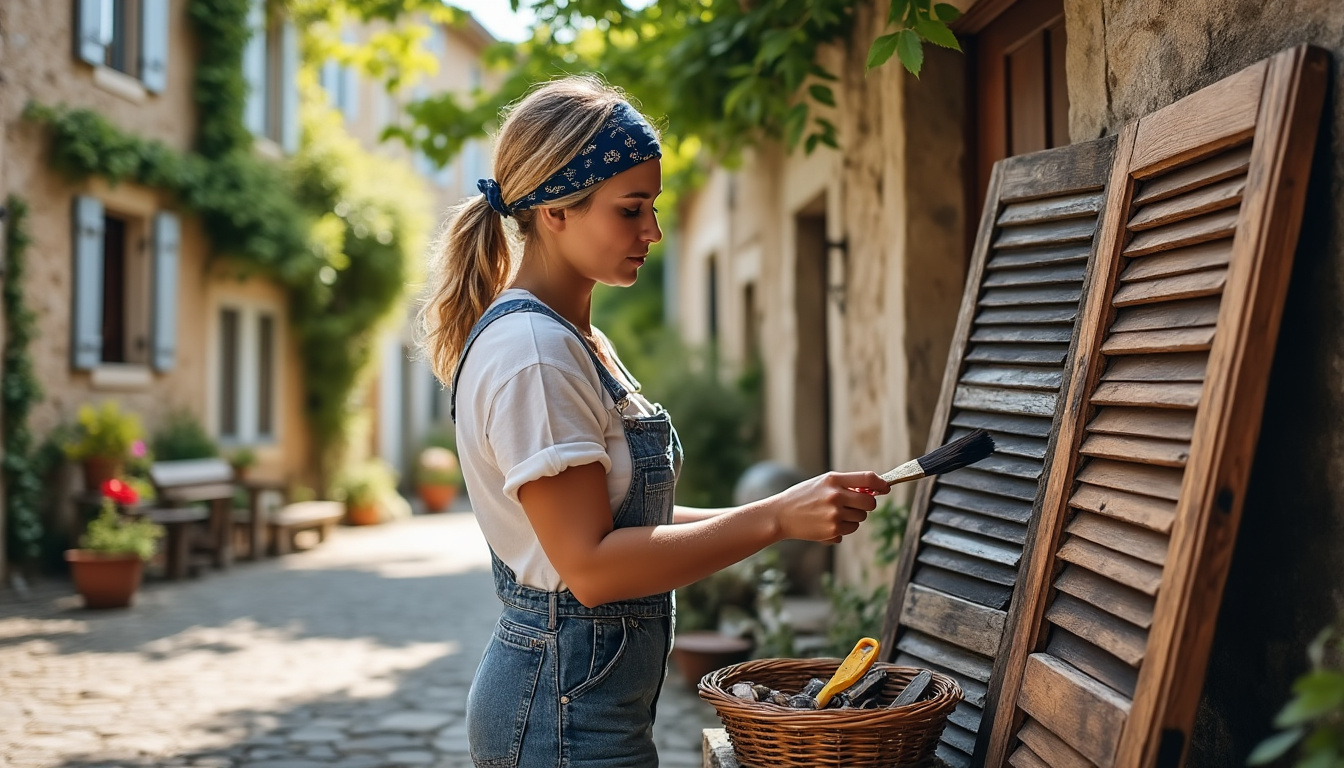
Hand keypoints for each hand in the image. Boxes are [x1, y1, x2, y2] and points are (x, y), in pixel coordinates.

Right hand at [768, 471, 890, 543]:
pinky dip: (844, 528)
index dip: (881, 484)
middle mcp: (836, 496)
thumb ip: (846, 484)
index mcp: (833, 479)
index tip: (885, 488)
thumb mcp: (822, 483)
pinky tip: (827, 523)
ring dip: (854, 517)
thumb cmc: (803, 497)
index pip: (868, 478)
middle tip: (857, 504)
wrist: (781, 515)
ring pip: (861, 518)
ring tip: (834, 514)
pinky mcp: (833, 530)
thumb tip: (874, 490)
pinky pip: (851, 530)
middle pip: (870, 502)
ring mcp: (835, 514)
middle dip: (867, 504)